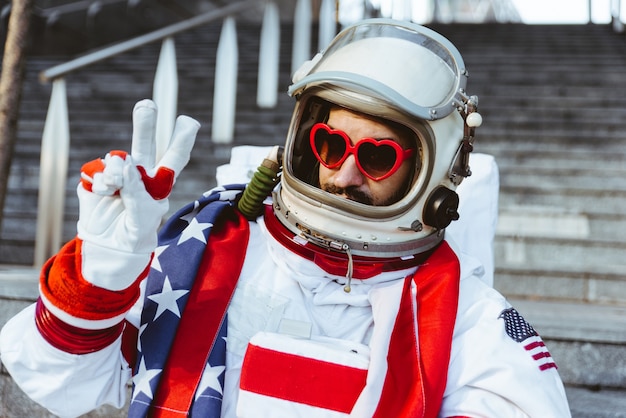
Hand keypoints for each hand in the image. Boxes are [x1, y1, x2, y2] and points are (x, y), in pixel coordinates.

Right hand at [76, 99, 199, 289]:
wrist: (107, 252)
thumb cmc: (134, 238)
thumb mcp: (142, 220)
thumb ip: (136, 192)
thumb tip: (122, 162)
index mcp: (159, 185)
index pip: (174, 159)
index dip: (182, 140)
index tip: (190, 121)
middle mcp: (140, 175)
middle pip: (145, 145)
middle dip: (144, 125)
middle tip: (147, 105)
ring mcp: (117, 176)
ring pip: (117, 158)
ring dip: (116, 170)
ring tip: (115, 189)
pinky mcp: (95, 181)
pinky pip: (96, 171)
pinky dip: (100, 181)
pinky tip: (103, 192)